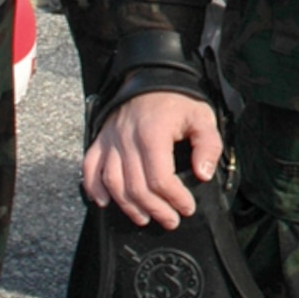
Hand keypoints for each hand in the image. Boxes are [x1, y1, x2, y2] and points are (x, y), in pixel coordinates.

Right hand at [83, 91, 223, 229]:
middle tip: (170, 220)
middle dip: (155, 210)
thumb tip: (203, 174)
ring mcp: (111, 140)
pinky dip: (93, 187)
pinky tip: (104, 202)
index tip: (187, 207)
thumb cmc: (177, 100)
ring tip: (144, 218)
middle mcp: (127, 139)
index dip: (175, 198)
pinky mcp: (101, 139)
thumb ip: (208, 145)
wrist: (151, 77)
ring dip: (127, 206)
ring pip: (113, 183)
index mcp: (153, 134)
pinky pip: (90, 167)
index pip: (160, 179)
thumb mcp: (202, 117)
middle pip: (136, 187)